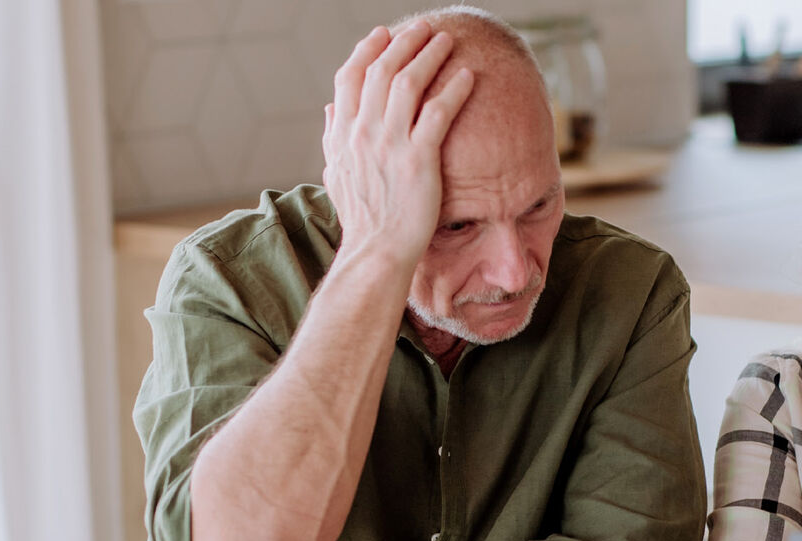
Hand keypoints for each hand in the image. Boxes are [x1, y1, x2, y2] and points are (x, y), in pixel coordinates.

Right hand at [321, 22, 474, 273]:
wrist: (376, 252)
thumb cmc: (362, 219)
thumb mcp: (335, 173)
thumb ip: (333, 137)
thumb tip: (331, 108)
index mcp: (343, 134)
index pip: (351, 77)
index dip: (368, 50)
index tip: (384, 34)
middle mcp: (363, 132)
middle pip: (382, 70)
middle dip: (405, 42)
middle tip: (424, 28)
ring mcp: (390, 144)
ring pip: (409, 83)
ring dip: (430, 55)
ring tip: (447, 40)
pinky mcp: (419, 160)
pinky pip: (438, 112)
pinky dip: (454, 89)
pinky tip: (469, 76)